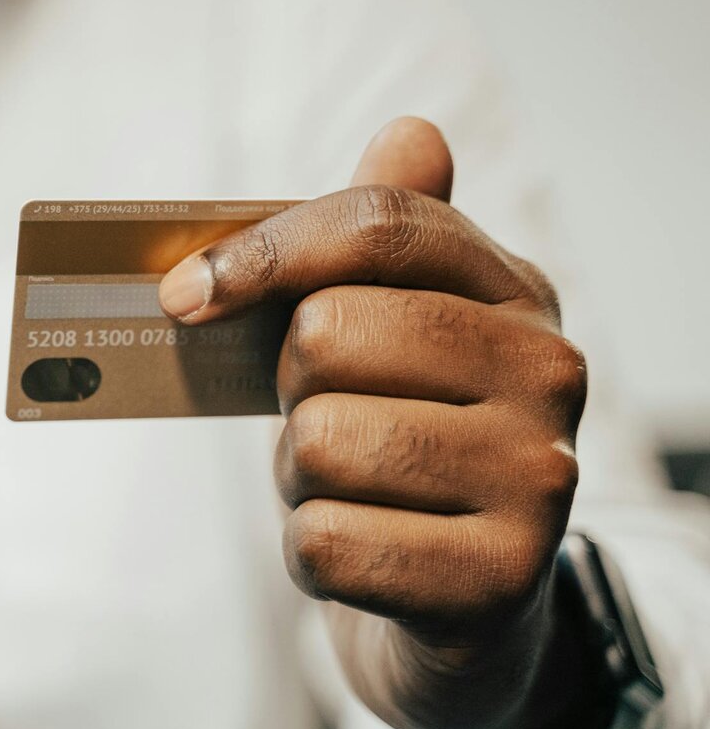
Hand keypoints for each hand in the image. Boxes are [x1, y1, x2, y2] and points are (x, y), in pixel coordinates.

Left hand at [160, 119, 597, 728]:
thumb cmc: (409, 440)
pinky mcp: (499, 580)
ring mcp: (536, 479)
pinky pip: (323, 545)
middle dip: (292, 390)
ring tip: (352, 489)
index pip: (377, 226)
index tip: (182, 296)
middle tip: (328, 418)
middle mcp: (547, 373)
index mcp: (515, 293)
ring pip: (318, 442)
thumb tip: (410, 132)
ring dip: (301, 476)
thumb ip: (390, 235)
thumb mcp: (402, 332)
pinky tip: (364, 553)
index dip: (261, 252)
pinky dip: (312, 553)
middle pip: (326, 334)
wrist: (467, 596)